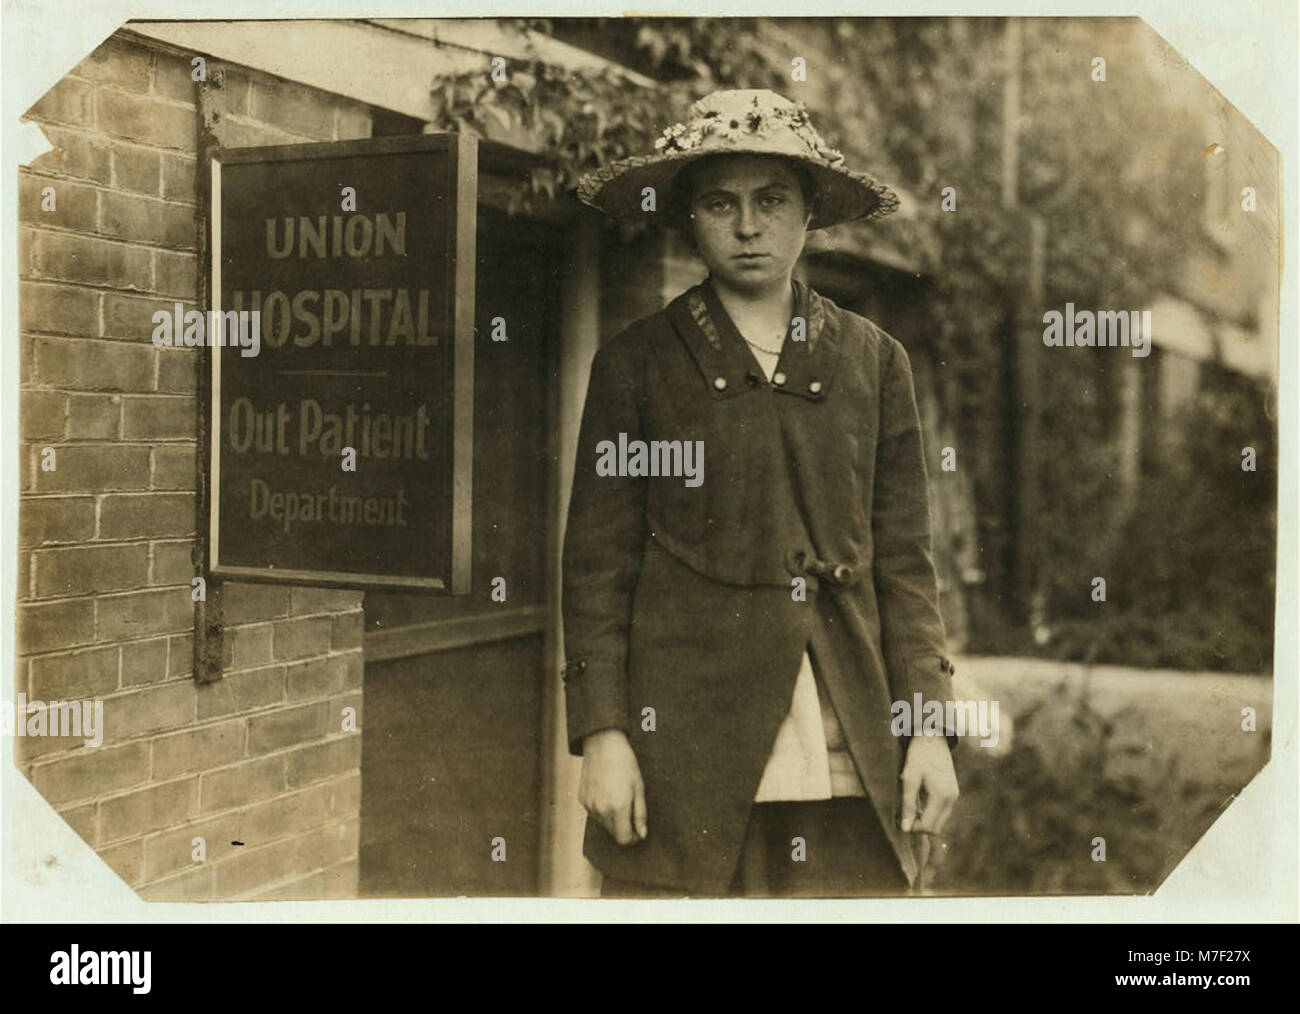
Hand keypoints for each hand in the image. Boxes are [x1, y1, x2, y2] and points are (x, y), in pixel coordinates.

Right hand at [579, 729, 646, 844]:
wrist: (602, 744)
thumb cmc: (625, 763)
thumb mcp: (639, 786)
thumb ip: (640, 813)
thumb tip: (642, 834)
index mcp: (618, 808)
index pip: (624, 839)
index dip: (633, 838)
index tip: (638, 830)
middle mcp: (601, 810)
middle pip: (613, 834)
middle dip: (623, 827)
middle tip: (630, 809)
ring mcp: (589, 806)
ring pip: (603, 824)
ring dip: (612, 818)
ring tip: (618, 796)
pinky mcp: (582, 799)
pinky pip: (594, 813)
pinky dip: (602, 809)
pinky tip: (607, 792)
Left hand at [899, 734, 958, 834]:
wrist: (933, 738)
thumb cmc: (919, 756)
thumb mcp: (909, 778)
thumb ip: (908, 804)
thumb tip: (905, 828)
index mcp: (942, 796)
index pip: (929, 827)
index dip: (913, 828)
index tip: (900, 820)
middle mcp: (952, 799)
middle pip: (936, 828)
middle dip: (919, 826)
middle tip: (904, 815)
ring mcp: (954, 796)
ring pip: (940, 821)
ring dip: (925, 820)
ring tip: (910, 806)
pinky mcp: (953, 793)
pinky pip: (942, 812)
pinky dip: (930, 813)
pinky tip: (919, 801)